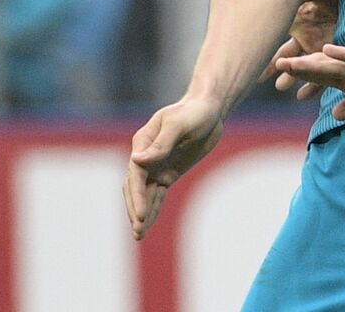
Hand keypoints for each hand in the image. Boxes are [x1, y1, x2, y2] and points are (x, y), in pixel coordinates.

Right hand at [123, 96, 223, 240]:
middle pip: (135, 187)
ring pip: (145, 193)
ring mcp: (156, 166)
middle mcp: (145, 156)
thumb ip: (161, 143)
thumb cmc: (194, 112)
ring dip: (141, 213)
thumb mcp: (180, 125)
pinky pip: (158, 193)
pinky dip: (153, 208)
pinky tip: (149, 223)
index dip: (137, 195)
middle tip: (138, 230)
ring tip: (139, 235)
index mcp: (143, 142)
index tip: (140, 214)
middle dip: (135, 208)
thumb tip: (137, 161)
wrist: (208, 109)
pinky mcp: (168, 172)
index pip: (135, 174)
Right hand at [260, 0, 339, 99]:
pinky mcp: (340, 58)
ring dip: (300, 81)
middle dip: (284, 72)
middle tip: (270, 82)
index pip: (282, 47)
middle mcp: (309, 44)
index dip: (270, 57)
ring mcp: (324, 53)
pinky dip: (317, 86)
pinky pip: (329, 74)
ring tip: (292, 92)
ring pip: (309, 71)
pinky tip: (307, 95)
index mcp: (301, 30)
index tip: (253, 65)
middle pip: (293, 62)